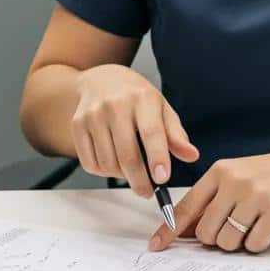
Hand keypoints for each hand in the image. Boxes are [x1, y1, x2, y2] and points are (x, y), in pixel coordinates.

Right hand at [72, 64, 198, 195]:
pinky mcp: (77, 125)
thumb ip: (175, 134)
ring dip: (121, 176)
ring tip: (130, 172)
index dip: (157, 158)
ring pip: (108, 163)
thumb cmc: (135, 96)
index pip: (151, 132)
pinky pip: (90, 162)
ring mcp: (93, 115)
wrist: (101, 79)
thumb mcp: (161, 108)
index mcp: (142, 98)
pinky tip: (112, 164)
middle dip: (139, 180)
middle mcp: (115, 105)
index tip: (162, 178)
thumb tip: (191, 155)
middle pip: (127, 154)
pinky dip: (103, 171)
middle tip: (146, 191)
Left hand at [148, 144, 269, 252]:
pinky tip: (267, 229)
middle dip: (216, 240)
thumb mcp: (237, 176)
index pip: (186, 206)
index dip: (169, 230)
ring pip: (228, 241)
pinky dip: (258, 244)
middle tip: (233, 230)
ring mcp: (255, 195)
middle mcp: (234, 181)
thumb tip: (183, 231)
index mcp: (219, 172)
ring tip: (252, 226)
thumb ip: (212, 200)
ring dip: (238, 244)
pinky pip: (254, 244)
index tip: (157, 246)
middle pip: (205, 232)